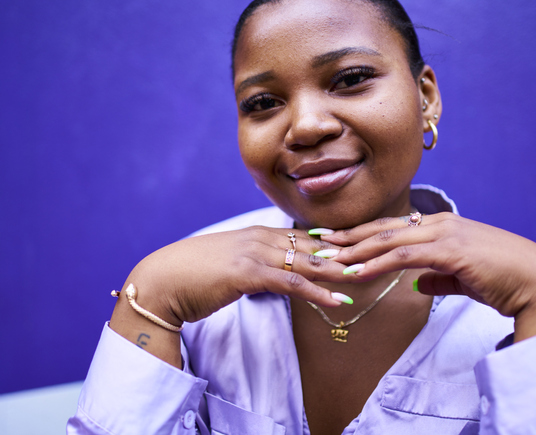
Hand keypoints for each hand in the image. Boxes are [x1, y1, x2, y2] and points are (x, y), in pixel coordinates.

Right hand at [127, 227, 351, 323]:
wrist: (162, 281)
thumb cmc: (193, 275)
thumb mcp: (230, 264)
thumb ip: (255, 264)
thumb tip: (273, 274)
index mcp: (257, 233)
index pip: (305, 237)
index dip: (334, 245)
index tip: (359, 249)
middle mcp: (260, 237)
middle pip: (313, 246)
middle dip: (344, 254)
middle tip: (374, 259)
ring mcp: (254, 252)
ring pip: (307, 262)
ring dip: (339, 272)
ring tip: (366, 279)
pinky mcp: (248, 273)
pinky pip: (291, 283)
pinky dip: (317, 293)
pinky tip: (337, 302)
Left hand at [318, 212, 535, 341]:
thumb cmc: (506, 281)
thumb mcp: (466, 277)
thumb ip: (440, 277)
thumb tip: (418, 282)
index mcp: (442, 227)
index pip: (393, 228)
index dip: (362, 234)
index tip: (336, 240)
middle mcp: (439, 224)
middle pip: (383, 229)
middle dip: (347, 236)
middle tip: (316, 241)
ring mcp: (444, 234)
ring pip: (388, 240)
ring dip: (354, 250)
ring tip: (326, 258)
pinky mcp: (450, 251)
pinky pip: (403, 257)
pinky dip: (376, 264)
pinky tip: (356, 272)